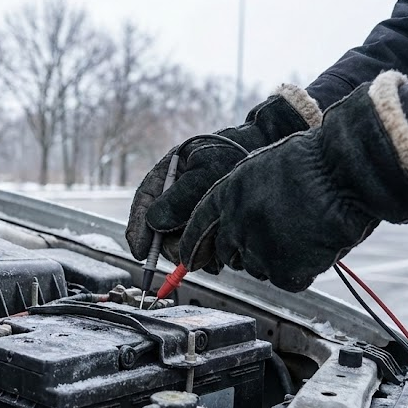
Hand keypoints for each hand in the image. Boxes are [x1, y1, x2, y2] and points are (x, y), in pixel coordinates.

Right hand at [126, 84, 321, 261]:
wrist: (269, 149)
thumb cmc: (237, 152)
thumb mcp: (205, 172)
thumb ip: (178, 198)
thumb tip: (154, 223)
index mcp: (169, 173)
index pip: (144, 203)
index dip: (138, 230)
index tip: (140, 253)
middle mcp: (179, 193)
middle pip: (161, 230)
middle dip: (171, 246)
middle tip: (184, 257)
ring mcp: (195, 209)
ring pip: (183, 241)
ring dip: (193, 252)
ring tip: (213, 250)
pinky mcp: (212, 222)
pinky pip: (203, 246)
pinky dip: (210, 254)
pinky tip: (222, 251)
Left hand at [176, 71, 407, 290]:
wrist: (346, 171)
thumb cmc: (315, 162)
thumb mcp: (262, 168)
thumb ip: (241, 198)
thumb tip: (229, 223)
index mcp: (227, 194)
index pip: (197, 229)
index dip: (193, 248)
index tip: (189, 261)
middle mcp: (236, 222)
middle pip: (228, 254)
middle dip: (244, 251)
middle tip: (275, 238)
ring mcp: (259, 247)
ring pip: (257, 269)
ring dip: (275, 259)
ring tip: (302, 234)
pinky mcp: (283, 269)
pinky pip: (287, 280)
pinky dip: (302, 271)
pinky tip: (316, 248)